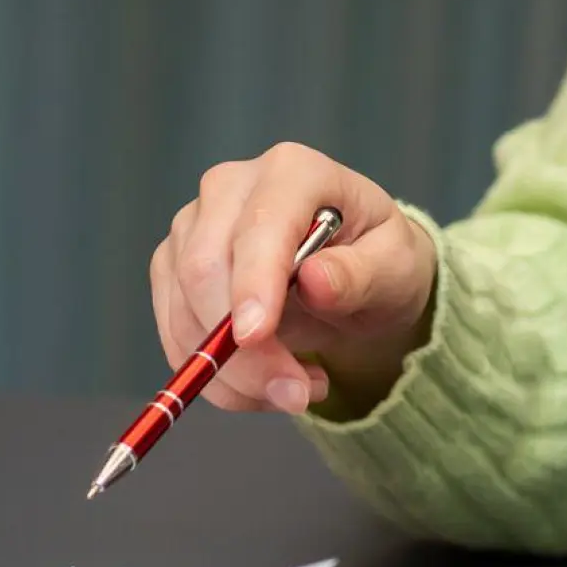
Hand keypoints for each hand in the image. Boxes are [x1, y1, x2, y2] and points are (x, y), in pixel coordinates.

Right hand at [150, 142, 437, 415]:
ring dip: (232, 374)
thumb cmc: (377, 261)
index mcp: (292, 172)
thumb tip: (314, 281)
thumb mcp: (394, 269)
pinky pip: (176, 337)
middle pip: (203, 270)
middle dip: (241, 349)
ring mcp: (191, 228)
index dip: (251, 283)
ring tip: (296, 390)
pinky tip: (263, 382)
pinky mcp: (171, 270)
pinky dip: (216, 378)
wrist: (350, 276)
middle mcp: (228, 189)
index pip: (258, 226)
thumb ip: (359, 274)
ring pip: (182, 312)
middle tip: (296, 395)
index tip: (255, 337)